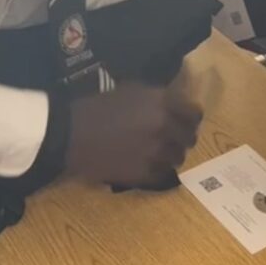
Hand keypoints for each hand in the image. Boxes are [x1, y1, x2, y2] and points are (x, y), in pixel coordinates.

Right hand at [64, 82, 201, 185]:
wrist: (70, 135)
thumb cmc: (97, 107)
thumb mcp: (131, 90)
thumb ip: (158, 96)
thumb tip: (176, 101)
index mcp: (163, 103)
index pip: (195, 114)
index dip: (190, 117)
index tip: (184, 120)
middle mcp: (165, 127)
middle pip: (190, 137)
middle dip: (182, 137)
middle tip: (170, 137)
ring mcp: (157, 152)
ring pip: (178, 158)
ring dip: (170, 154)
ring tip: (156, 152)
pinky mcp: (145, 174)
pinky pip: (163, 173)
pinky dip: (157, 169)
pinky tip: (146, 163)